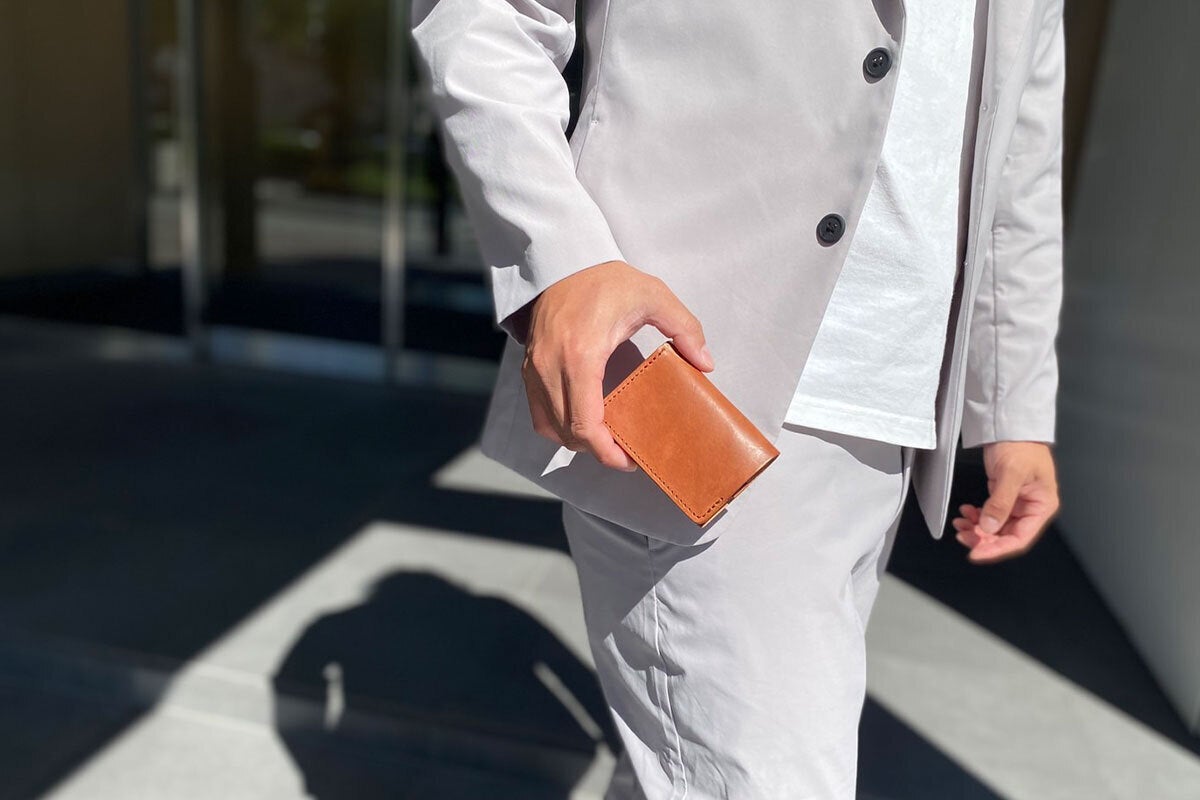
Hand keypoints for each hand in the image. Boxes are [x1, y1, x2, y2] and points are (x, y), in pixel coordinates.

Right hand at [521, 260, 712, 470]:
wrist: (561, 262)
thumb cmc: (604, 280)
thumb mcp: (653, 296)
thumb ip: (684, 328)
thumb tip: (705, 364)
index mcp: (581, 355)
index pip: (586, 424)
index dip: (606, 452)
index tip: (629, 459)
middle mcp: (551, 368)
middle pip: (568, 433)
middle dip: (597, 451)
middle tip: (626, 452)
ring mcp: (534, 370)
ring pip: (550, 428)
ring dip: (577, 440)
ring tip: (606, 439)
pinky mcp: (528, 368)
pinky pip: (538, 413)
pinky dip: (558, 426)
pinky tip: (582, 422)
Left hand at [952, 441, 1059, 563]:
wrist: (1011, 424)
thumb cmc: (1020, 444)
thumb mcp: (1011, 473)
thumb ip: (1001, 502)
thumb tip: (990, 528)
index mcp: (1042, 506)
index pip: (1020, 538)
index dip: (997, 549)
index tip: (976, 553)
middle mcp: (1031, 507)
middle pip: (1006, 535)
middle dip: (983, 538)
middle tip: (963, 536)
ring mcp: (1017, 502)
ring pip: (996, 527)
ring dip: (977, 529)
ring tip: (960, 524)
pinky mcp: (1004, 495)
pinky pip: (990, 514)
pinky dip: (976, 516)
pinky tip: (965, 512)